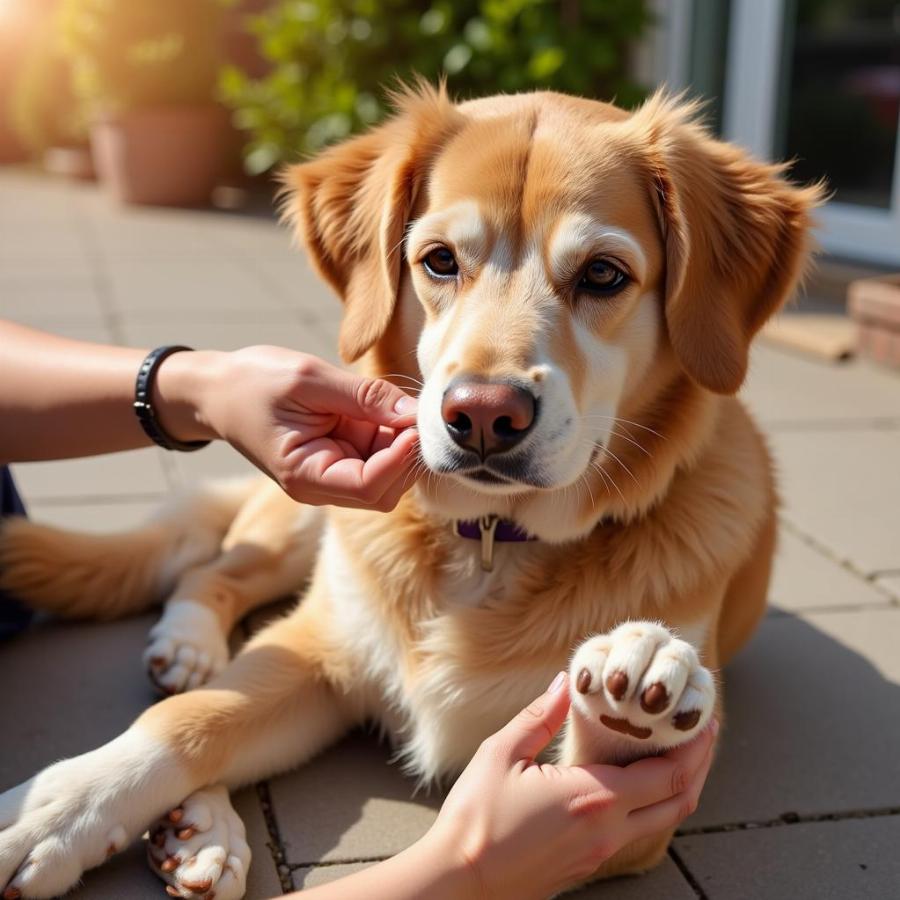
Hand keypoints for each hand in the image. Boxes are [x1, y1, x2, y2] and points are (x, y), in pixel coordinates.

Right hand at [155, 346, 420, 509]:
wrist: (219, 390)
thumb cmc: (253, 382)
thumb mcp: (308, 378)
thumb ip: (363, 396)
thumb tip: (413, 413)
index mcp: (305, 476)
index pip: (369, 486)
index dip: (400, 459)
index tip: (415, 423)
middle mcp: (321, 486)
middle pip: (385, 491)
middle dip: (406, 456)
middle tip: (415, 412)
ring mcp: (330, 476)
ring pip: (388, 477)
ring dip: (401, 445)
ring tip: (396, 405)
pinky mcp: (339, 459)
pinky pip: (377, 458)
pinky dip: (392, 436)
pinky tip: (388, 409)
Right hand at [426, 673, 717, 899]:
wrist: (461, 883)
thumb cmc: (476, 818)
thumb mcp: (502, 754)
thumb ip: (539, 716)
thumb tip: (564, 682)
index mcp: (593, 798)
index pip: (668, 774)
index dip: (695, 747)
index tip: (706, 719)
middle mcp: (608, 831)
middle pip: (679, 800)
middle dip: (699, 764)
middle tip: (704, 732)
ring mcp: (600, 853)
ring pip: (662, 821)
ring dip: (679, 786)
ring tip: (678, 753)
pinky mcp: (588, 866)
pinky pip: (637, 832)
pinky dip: (653, 804)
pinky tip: (638, 782)